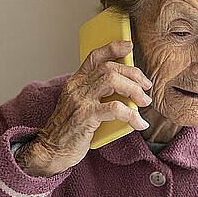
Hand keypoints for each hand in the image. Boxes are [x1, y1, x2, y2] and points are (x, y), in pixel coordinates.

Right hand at [15, 40, 151, 176]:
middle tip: (146, 87)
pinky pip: (114, 109)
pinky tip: (139, 123)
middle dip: (134, 74)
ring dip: (134, 90)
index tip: (129, 46)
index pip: (95, 57)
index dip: (113, 48)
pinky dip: (132, 115)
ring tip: (145, 102)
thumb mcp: (80, 106)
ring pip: (113, 81)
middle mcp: (77, 87)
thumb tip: (126, 91)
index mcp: (76, 82)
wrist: (51, 150)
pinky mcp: (86, 117)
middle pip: (110, 68)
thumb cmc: (69, 130)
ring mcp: (80, 101)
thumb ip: (96, 95)